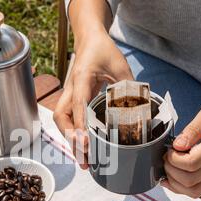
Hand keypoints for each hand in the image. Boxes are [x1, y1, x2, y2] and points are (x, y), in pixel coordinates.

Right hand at [53, 32, 132, 168]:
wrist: (90, 40)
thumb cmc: (103, 50)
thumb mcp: (120, 65)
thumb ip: (128, 86)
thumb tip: (139, 111)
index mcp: (81, 78)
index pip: (78, 106)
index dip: (81, 126)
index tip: (85, 143)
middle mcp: (71, 89)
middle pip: (61, 118)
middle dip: (70, 139)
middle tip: (84, 157)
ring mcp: (70, 95)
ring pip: (62, 121)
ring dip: (70, 141)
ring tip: (84, 160)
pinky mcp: (73, 100)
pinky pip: (69, 120)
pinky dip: (74, 135)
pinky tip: (84, 148)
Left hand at [162, 100, 200, 197]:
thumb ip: (192, 129)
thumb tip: (177, 145)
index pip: (190, 163)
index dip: (173, 159)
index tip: (169, 149)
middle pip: (189, 180)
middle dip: (171, 170)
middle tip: (167, 157)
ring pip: (194, 191)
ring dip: (175, 183)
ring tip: (169, 168)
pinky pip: (199, 190)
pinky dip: (183, 188)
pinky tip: (174, 178)